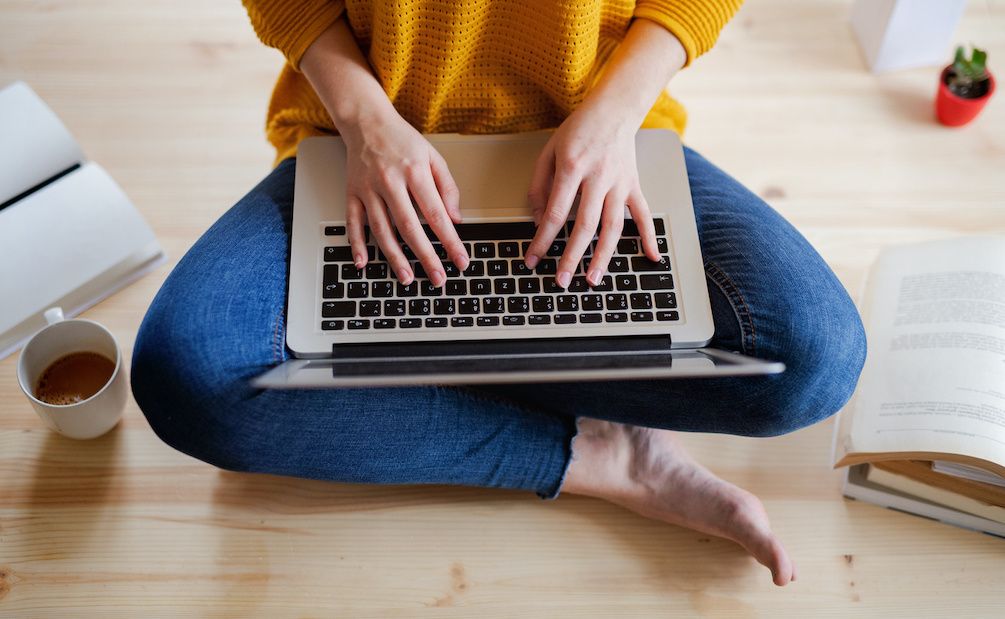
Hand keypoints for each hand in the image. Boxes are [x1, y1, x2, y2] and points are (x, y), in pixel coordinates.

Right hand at [342, 112, 468, 286]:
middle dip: (425, 256)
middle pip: (409, 227)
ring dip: (394, 257)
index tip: (460, 260)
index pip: (436, 215)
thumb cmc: (402, 140)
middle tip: (437, 278)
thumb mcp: (433, 157)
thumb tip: (455, 219)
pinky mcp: (352, 193)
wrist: (366, 121)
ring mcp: (368, 189)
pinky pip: (353, 222)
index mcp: (414, 172)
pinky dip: (356, 244)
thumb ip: (448, 188)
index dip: (450, 241)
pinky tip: (363, 262)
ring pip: (381, 229)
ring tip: (407, 277)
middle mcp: (390, 182)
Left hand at [524, 109, 660, 287]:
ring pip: (613, 226)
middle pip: (585, 225)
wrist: (613, 109)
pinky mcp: (634, 185)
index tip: (533, 258)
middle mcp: (598, 177)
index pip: (555, 212)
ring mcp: (620, 183)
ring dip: (603, 256)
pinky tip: (650, 257)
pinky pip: (643, 214)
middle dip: (572, 257)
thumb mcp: (548, 152)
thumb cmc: (578, 130)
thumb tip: (539, 221)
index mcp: (572, 167)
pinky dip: (649, 237)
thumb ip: (539, 186)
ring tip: (593, 279)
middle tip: (561, 280)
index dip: (542, 239)